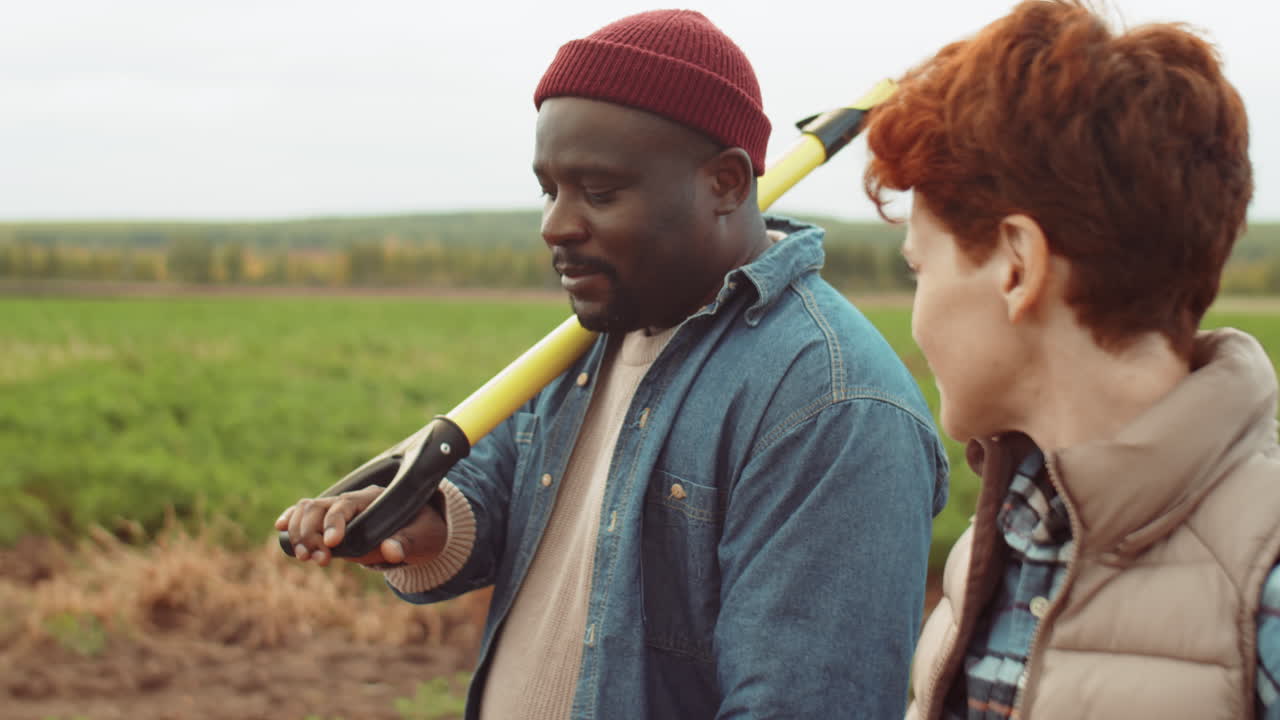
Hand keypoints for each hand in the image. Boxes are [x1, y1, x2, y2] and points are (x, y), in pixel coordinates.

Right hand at [274, 485, 447, 567]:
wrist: (421, 527)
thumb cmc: (424, 530)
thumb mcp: (424, 536)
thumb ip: (408, 542)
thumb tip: (391, 551)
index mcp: (374, 498)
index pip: (346, 504)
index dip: (335, 523)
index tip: (332, 544)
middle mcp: (352, 500)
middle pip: (319, 506)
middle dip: (312, 532)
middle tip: (317, 560)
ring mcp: (339, 510)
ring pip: (308, 510)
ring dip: (300, 533)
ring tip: (306, 558)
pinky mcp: (331, 522)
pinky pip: (305, 516)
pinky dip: (292, 522)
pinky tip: (280, 530)